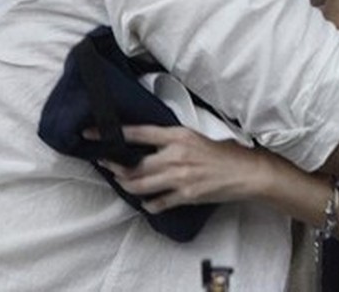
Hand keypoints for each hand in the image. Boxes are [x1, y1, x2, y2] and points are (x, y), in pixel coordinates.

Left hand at [98, 125, 268, 212]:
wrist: (247, 172)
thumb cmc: (225, 153)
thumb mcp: (197, 136)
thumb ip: (172, 139)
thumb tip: (149, 142)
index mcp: (179, 136)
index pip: (138, 133)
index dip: (112, 134)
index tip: (91, 135)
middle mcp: (176, 156)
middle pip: (132, 166)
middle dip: (114, 167)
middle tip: (106, 165)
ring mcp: (180, 177)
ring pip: (139, 186)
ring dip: (127, 185)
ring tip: (123, 182)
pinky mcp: (186, 195)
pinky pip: (157, 203)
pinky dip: (149, 204)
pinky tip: (148, 202)